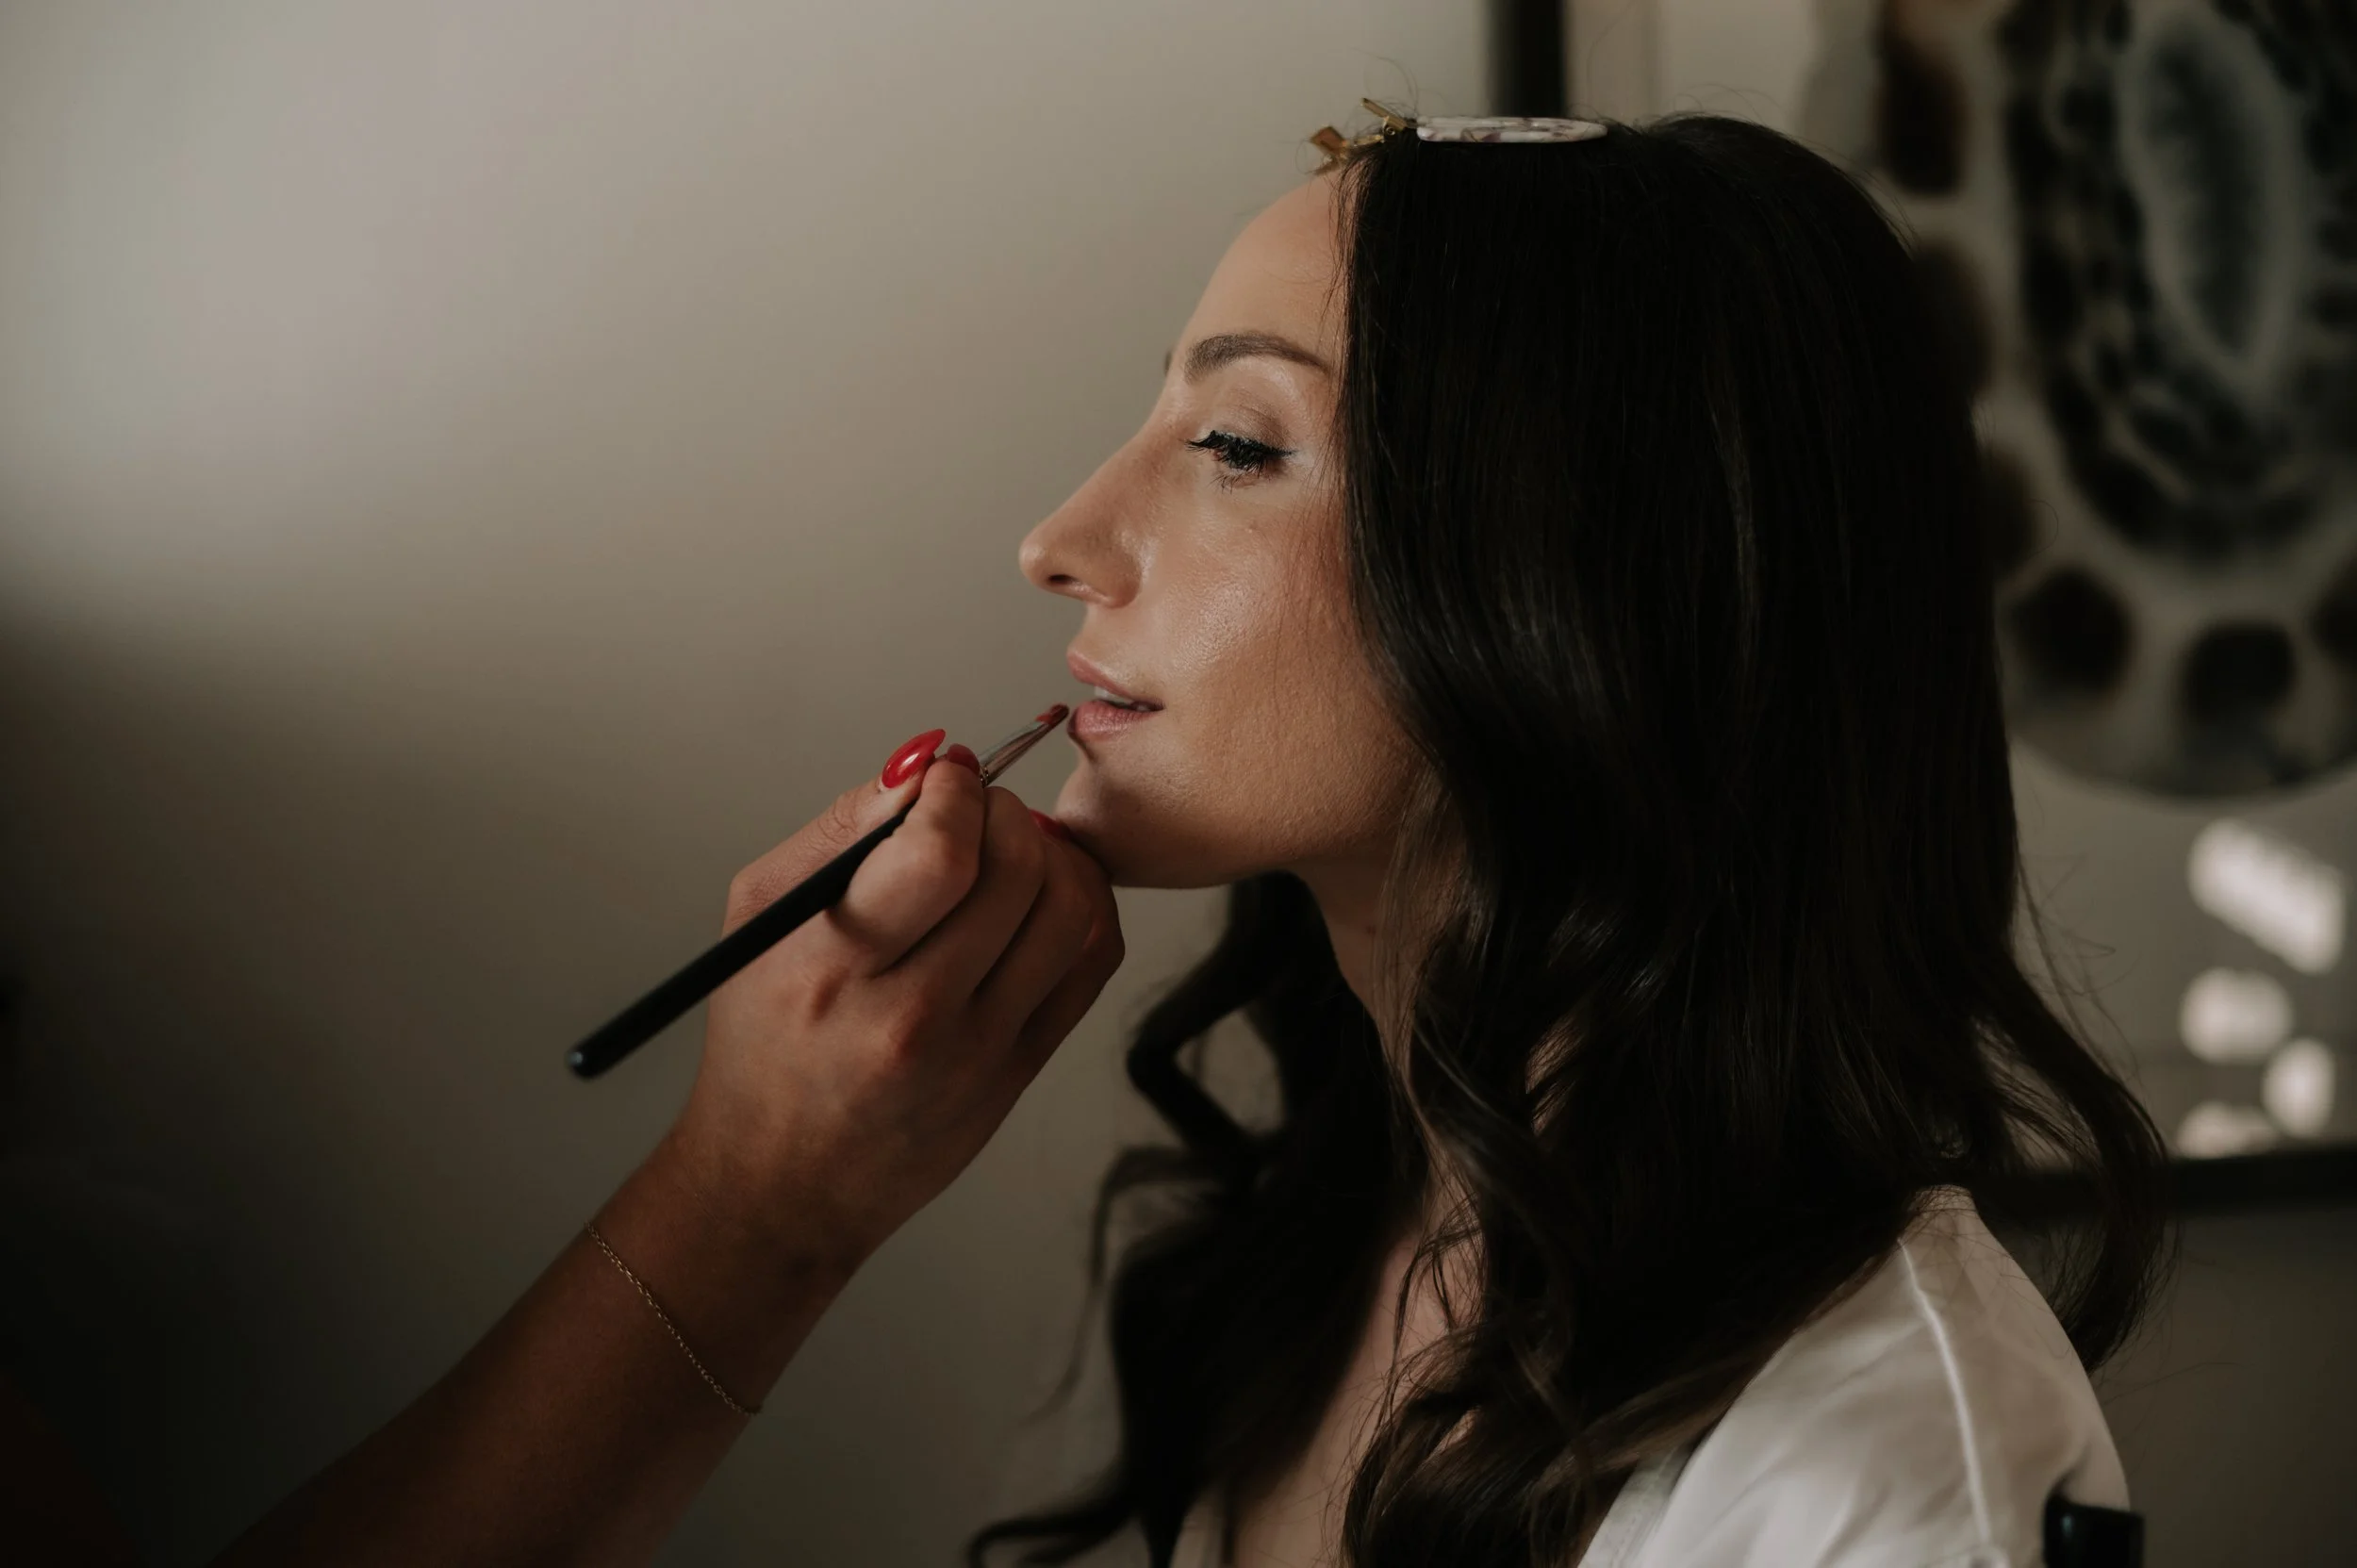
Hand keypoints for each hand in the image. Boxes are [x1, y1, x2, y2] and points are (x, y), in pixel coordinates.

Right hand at [669, 729, 1123, 1271]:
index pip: (939, 853)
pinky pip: (1092, 961)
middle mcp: (912, 1016)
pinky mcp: (1019, 1072)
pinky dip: (1082, 904)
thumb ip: (841, 830)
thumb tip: (924, 764)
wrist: (785, 1180)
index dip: (958, 789)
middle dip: (1005, 811)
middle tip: (977, 809)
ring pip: (1070, 910)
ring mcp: (978, 1051)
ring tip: (1011, 848)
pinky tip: (1041, 896)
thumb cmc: (764, 1042)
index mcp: (833, 970)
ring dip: (1052, 853)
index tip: (947, 776)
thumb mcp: (761, 921)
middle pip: (1016, 870)